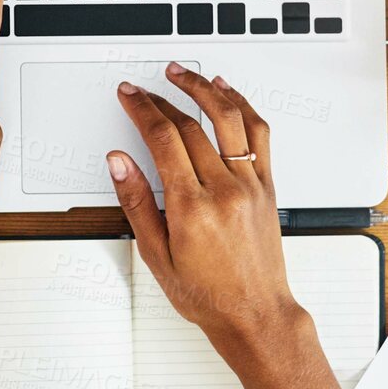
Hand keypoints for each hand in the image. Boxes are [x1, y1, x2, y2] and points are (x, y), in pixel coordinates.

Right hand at [106, 64, 312, 376]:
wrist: (255, 314)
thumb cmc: (207, 295)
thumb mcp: (156, 256)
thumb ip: (137, 203)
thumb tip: (120, 162)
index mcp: (192, 208)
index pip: (162, 139)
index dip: (142, 109)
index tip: (129, 95)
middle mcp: (225, 190)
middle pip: (190, 125)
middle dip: (161, 100)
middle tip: (142, 89)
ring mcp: (250, 185)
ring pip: (228, 119)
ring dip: (203, 89)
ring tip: (181, 74)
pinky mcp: (267, 186)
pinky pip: (258, 134)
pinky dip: (242, 106)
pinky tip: (226, 93)